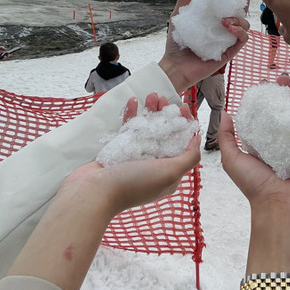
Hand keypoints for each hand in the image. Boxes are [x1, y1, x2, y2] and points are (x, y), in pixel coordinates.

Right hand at [61, 94, 200, 219]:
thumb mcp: (169, 172)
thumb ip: (188, 157)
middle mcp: (154, 166)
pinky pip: (128, 130)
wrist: (92, 193)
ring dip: (150, 111)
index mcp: (169, 173)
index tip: (183, 108)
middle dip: (166, 114)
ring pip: (147, 130)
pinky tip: (133, 102)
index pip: (183, 146)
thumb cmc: (132, 185)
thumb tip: (196, 139)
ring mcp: (135, 159)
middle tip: (162, 99)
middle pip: (165, 134)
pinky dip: (131, 115)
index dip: (185, 125)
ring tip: (150, 96)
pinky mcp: (118, 152)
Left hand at [158, 0, 249, 92]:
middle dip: (245, 2)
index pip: (227, 4)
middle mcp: (222, 28)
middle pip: (241, 13)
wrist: (175, 66)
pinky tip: (228, 27)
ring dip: (239, 19)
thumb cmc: (176, 43)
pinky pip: (243, 39)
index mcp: (212, 19)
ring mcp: (227, 40)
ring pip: (245, 25)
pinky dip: (239, 31)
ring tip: (225, 19)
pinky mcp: (230, 51)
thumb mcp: (178, 16)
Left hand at [217, 76, 289, 219]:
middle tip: (285, 79)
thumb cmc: (256, 185)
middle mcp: (281, 144)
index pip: (264, 115)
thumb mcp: (232, 160)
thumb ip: (227, 138)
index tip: (265, 82)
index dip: (265, 98)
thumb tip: (225, 113)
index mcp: (262, 145)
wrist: (284, 207)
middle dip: (285, 93)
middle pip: (284, 111)